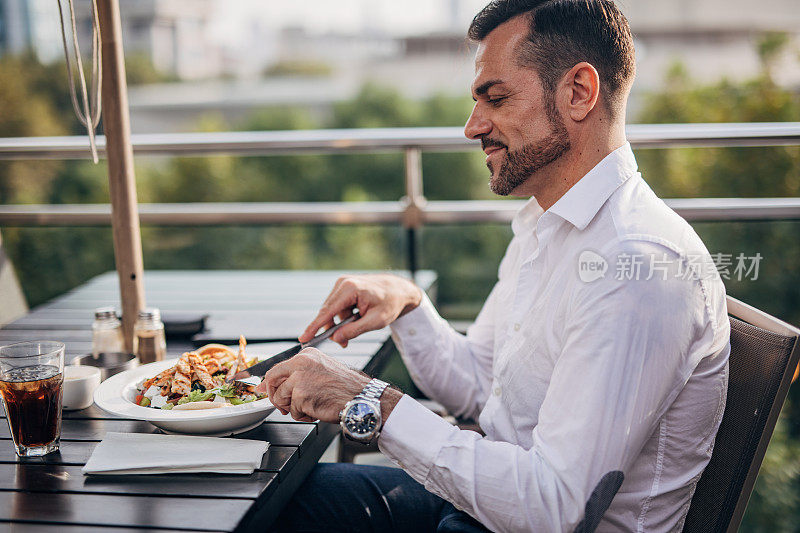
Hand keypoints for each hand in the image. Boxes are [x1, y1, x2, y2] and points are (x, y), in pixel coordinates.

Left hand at [256, 347, 368, 422]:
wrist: (361, 398)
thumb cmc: (345, 388)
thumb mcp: (319, 373)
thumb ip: (295, 376)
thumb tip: (265, 386)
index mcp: (306, 354)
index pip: (277, 369)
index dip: (270, 384)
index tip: (265, 391)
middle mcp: (301, 362)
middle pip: (272, 381)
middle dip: (276, 397)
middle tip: (287, 406)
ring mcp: (300, 378)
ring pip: (280, 398)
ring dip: (293, 408)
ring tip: (311, 406)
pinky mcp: (301, 395)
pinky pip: (292, 411)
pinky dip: (303, 416)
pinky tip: (317, 410)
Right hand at [299, 274, 422, 346]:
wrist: (399, 290)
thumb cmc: (391, 303)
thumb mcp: (376, 321)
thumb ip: (354, 330)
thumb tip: (336, 338)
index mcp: (350, 289)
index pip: (327, 311)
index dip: (314, 327)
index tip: (303, 338)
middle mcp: (343, 283)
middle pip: (328, 312)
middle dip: (333, 329)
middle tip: (343, 344)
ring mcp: (342, 284)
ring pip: (332, 311)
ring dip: (340, 324)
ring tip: (353, 333)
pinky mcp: (344, 287)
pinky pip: (337, 307)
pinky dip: (343, 317)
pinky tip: (355, 321)